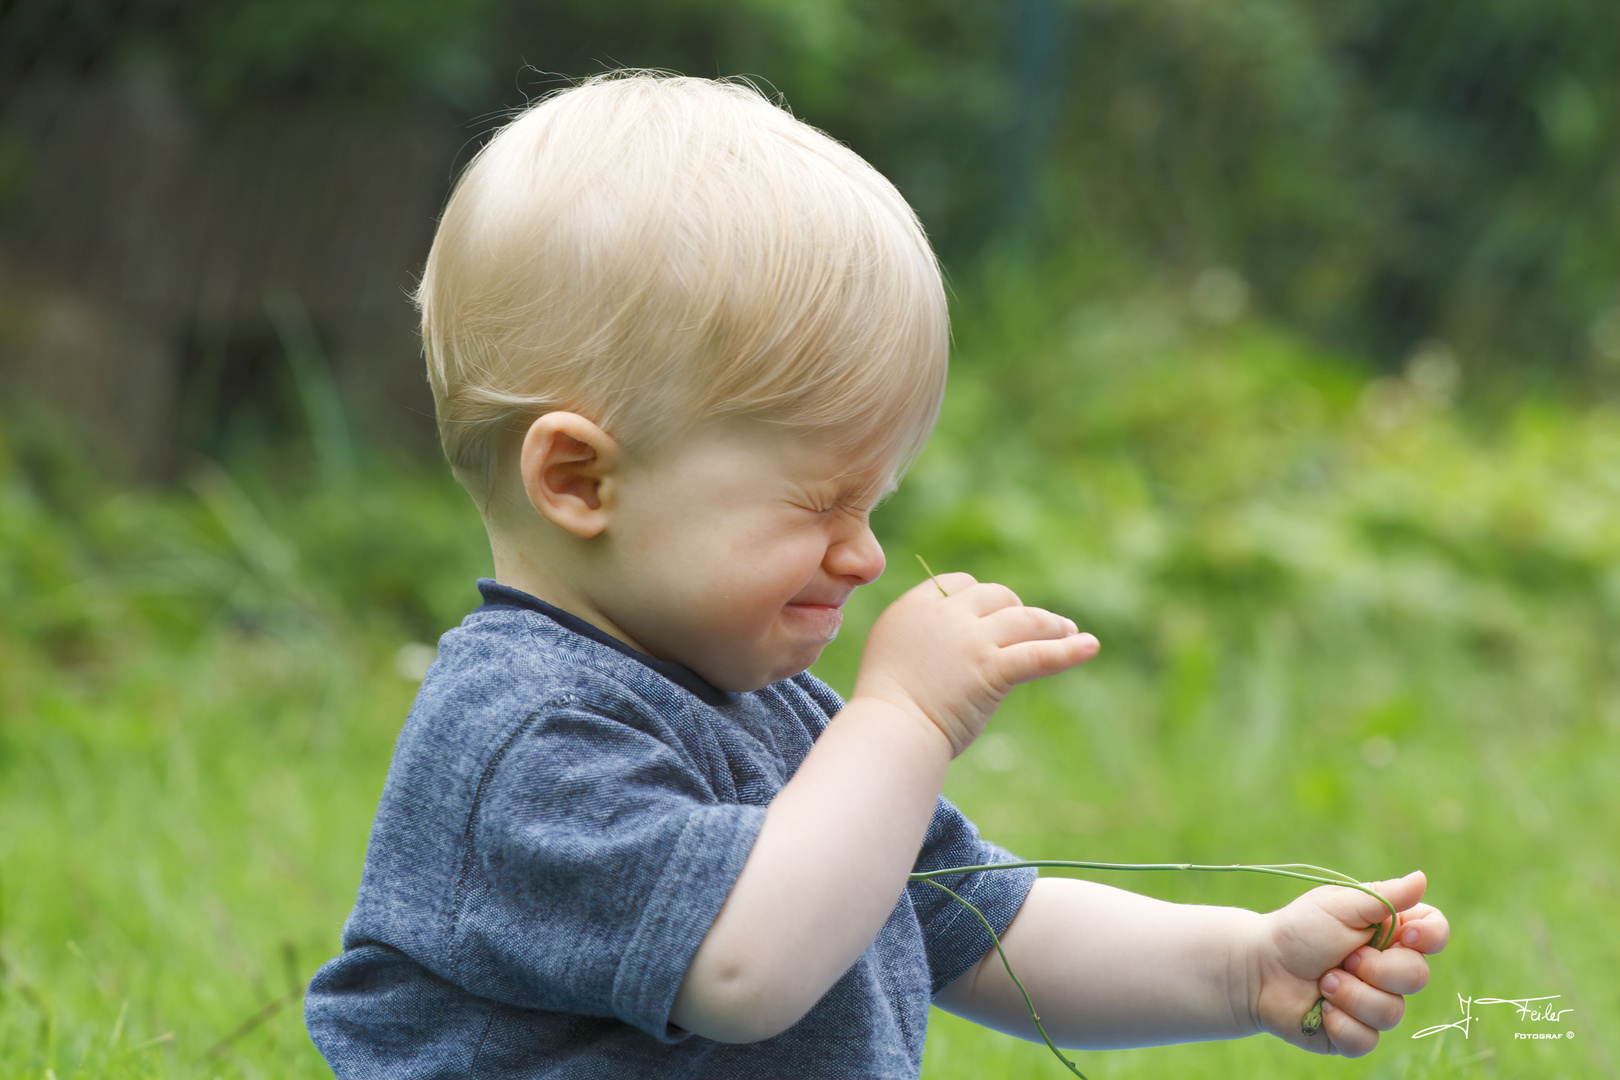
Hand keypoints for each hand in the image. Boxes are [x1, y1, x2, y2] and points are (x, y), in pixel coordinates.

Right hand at [850, 572, 1098, 754]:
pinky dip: (1068, 650)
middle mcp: (945, 615)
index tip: (992, 616)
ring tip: (1069, 633)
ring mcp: (971, 640)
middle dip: (1016, 610)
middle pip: (996, 595)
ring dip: (1051, 625)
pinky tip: (1090, 646)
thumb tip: (956, 633)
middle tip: (1034, 628)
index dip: (980, 598)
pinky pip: (1038, 653)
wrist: (890, 732)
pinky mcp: (992, 669)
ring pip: (1024, 619)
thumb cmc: (887, 704)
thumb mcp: (894, 650)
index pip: (960, 583)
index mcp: (915, 606)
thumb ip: (922, 633)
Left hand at [1251, 871, 1449, 1056]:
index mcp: (1389, 932)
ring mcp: (1374, 1003)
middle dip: (1375, 968)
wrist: (1259, 968)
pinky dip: (1340, 1024)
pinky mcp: (1355, 1034)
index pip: (1435, 933)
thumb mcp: (1337, 906)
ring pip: (1392, 1012)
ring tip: (1323, 983)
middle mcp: (1388, 969)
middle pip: (1417, 976)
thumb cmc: (1298, 931)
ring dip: (1351, 995)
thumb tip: (1421, 878)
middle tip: (1342, 957)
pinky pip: (1367, 1040)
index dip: (1431, 937)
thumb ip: (1383, 897)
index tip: (1406, 936)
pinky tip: (1321, 1009)